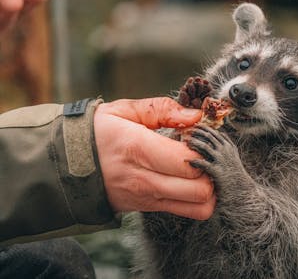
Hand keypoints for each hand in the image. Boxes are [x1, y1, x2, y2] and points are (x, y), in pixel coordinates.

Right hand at [94, 97, 215, 220]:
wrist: (63, 166)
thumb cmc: (97, 133)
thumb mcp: (124, 110)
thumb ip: (163, 109)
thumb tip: (196, 115)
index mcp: (138, 149)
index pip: (188, 161)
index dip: (203, 148)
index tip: (198, 136)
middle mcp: (145, 179)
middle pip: (200, 188)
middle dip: (211, 170)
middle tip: (204, 154)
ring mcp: (147, 198)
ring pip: (199, 206)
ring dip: (209, 187)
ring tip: (201, 168)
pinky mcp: (148, 208)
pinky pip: (187, 211)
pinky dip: (198, 198)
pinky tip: (191, 179)